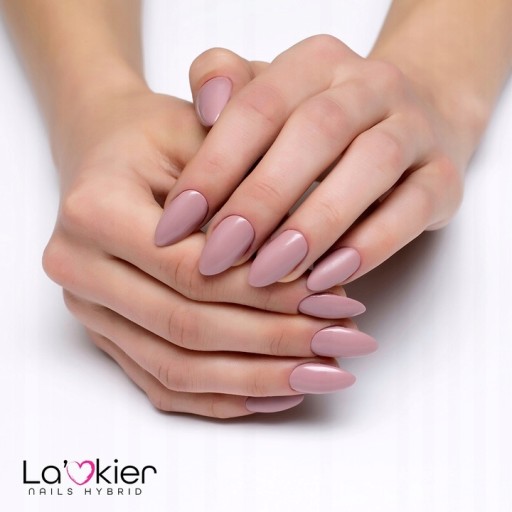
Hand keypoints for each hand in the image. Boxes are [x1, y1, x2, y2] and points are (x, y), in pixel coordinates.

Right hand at [43, 88, 375, 417]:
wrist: (107, 151)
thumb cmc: (160, 136)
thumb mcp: (206, 134)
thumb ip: (251, 197)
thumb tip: (315, 269)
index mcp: (94, 211)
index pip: (193, 271)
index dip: (269, 292)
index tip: (337, 299)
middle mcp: (78, 269)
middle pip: (187, 327)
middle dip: (275, 341)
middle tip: (343, 343)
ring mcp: (88, 310)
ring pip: (177, 368)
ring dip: (259, 377)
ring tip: (325, 372)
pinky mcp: (105, 334)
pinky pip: (162, 382)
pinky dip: (224, 395)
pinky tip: (278, 389)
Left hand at [156, 36, 463, 289]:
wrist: (415, 116)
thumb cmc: (321, 120)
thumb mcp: (271, 95)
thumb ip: (229, 90)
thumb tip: (206, 106)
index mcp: (316, 62)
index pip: (257, 106)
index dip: (214, 166)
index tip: (176, 223)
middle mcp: (370, 85)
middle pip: (315, 133)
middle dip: (262, 199)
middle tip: (218, 255)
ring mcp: (414, 128)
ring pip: (370, 166)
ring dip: (315, 224)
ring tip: (269, 273)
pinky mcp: (443, 177)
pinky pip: (412, 209)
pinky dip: (369, 246)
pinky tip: (325, 279)